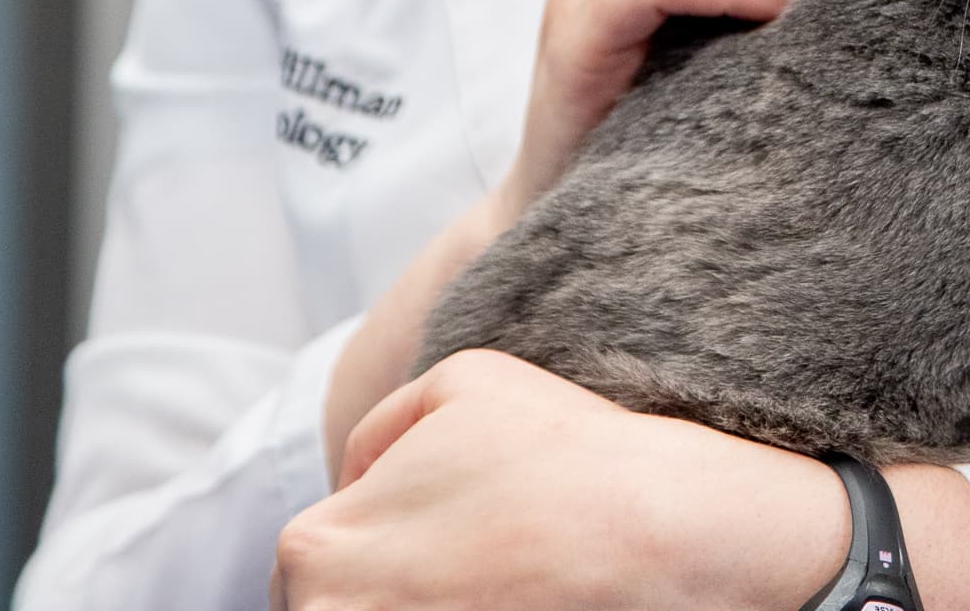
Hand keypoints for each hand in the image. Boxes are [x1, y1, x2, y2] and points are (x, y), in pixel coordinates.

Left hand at [278, 351, 846, 610]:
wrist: (659, 539)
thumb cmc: (564, 457)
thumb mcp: (461, 381)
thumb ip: (381, 423)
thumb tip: (355, 477)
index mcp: (317, 549)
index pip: (309, 564)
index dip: (380, 543)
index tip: (445, 539)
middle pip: (332, 609)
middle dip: (386, 587)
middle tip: (471, 565)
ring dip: (420, 604)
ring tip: (495, 587)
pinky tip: (514, 601)